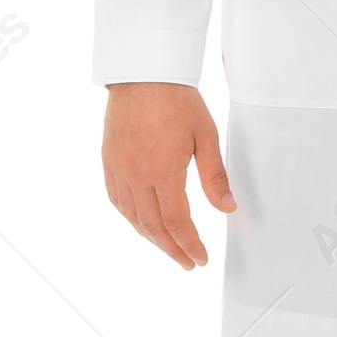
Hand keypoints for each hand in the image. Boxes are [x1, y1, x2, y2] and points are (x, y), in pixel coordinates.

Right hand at [102, 82, 234, 267]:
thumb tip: (227, 208)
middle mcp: (137, 176)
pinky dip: (130, 218)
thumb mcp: (206, 137)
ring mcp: (119, 170)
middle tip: (187, 262)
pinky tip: (141, 222)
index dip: (190, 245)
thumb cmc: (177, 100)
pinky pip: (117, 200)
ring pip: (132, 217)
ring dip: (151, 238)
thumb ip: (214, 177)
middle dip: (172, 249)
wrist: (143, 74)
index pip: (178, 223)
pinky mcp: (109, 161)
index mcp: (163, 173)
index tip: (200, 258)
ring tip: (168, 247)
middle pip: (153, 227)